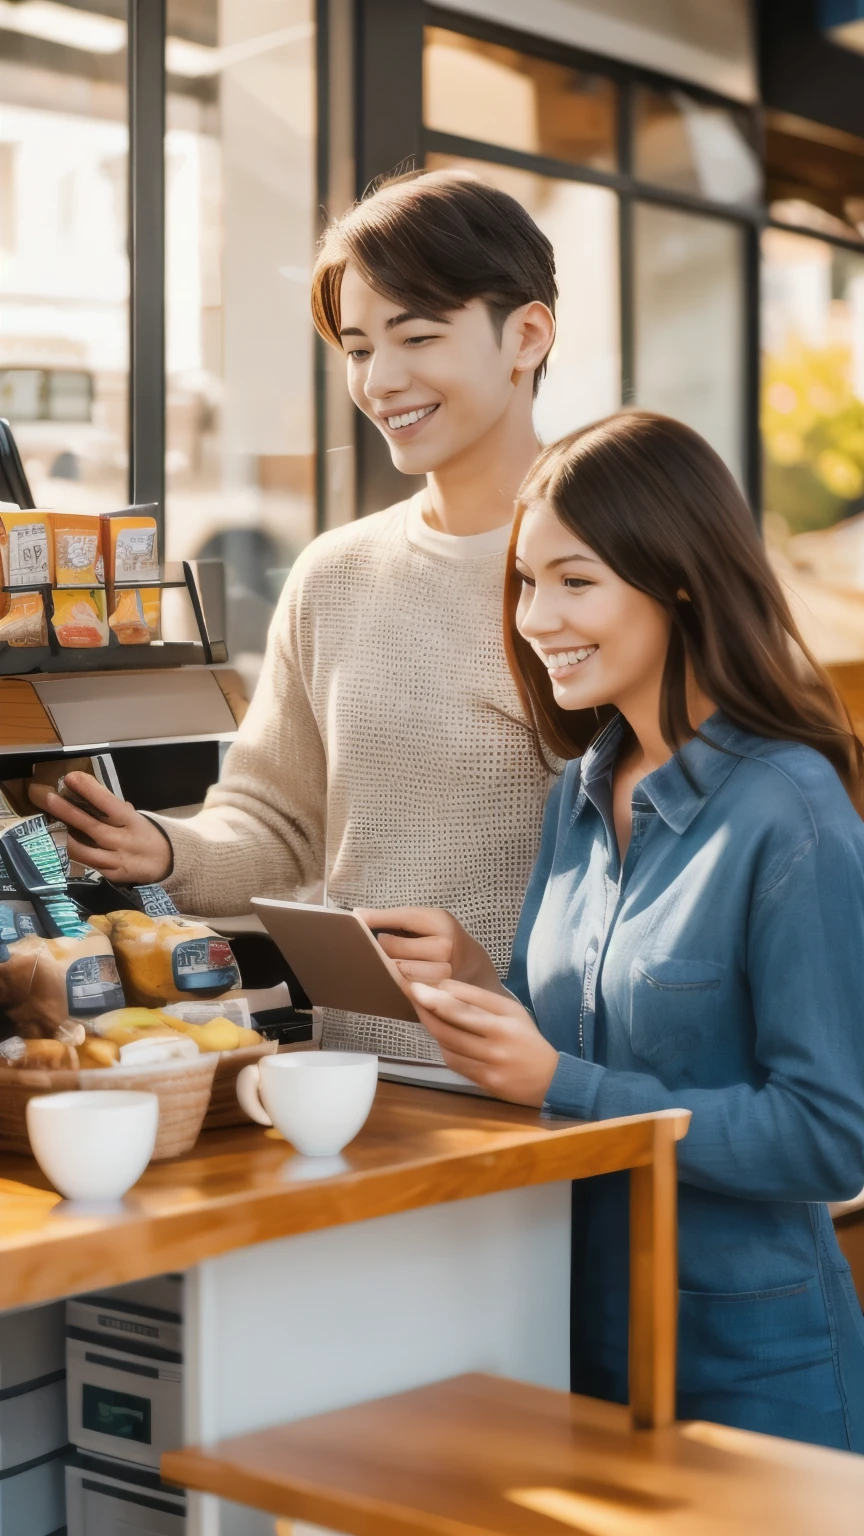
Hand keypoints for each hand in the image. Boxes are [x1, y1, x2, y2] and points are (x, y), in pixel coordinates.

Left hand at [28, 772, 172, 885]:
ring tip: (53, 826)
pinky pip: (90, 865)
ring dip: (67, 838)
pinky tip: (67, 845)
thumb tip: (93, 794)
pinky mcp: (113, 876)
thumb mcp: (139, 819)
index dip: (89, 790)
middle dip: (68, 812)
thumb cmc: (149, 835)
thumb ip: (117, 810)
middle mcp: (124, 841)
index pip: (108, 803)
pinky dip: (78, 855)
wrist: (170, 865)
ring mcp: (117, 860)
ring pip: (85, 851)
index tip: (71, 777)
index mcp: (133, 822)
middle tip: (49, 798)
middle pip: (92, 826)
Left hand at [357, 906, 503, 990]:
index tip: (357, 918)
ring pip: (400, 972)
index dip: (377, 918)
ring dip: (389, 969)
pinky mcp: (440, 994)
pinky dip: (399, 984)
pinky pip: (409, 990)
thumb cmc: (438, 937)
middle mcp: (447, 947)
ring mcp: (445, 973)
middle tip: (375, 949)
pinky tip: (398, 980)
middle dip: (382, 948)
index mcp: (442, 922)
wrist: (469, 962)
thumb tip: (357, 914)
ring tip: (388, 965)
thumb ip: (392, 917)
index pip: (404, 918)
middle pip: (396, 949)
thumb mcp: (423, 920)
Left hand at [408, 979, 558, 1106]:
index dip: (442, 989)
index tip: (421, 982)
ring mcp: (492, 1060)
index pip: (471, 997)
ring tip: (421, 1011)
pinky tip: (439, 1038)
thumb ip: (481, 1001)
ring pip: (449, 1040)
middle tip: (410, 990)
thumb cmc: (526, 1040)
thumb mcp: (511, 1013)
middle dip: (429, 1002)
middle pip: (456, 1016)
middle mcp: (500, 1035)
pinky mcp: (486, 1080)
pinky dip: (443, 1047)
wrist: (549, 1080)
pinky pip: (454, 1061)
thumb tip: (444, 988)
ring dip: (431, 1024)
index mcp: (508, 1014)